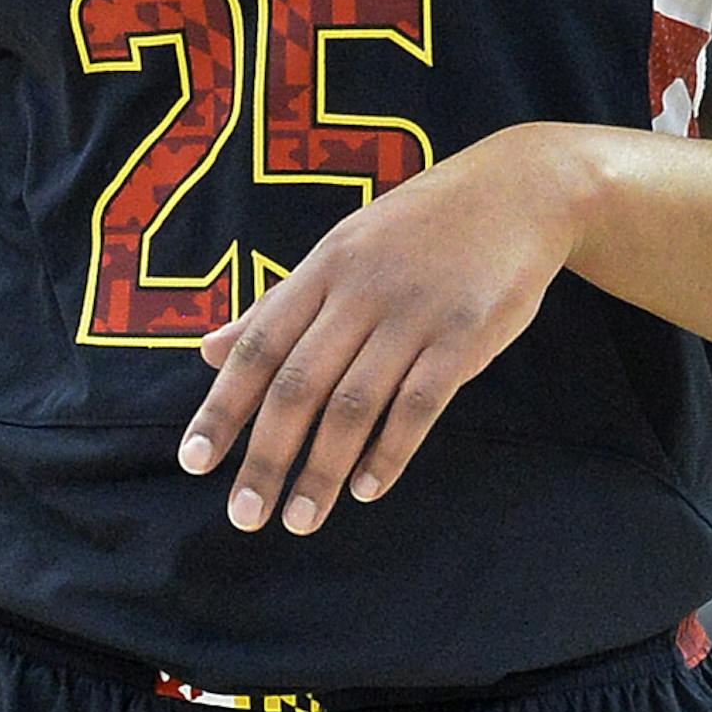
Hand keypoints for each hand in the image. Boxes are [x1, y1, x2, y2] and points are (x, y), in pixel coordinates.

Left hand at [178, 124, 588, 534]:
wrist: (517, 192)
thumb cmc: (417, 228)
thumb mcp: (340, 249)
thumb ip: (277, 305)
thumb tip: (208, 352)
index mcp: (322, 268)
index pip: (259, 345)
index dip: (224, 406)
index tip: (194, 461)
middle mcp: (361, 290)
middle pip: (300, 384)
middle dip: (267, 455)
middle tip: (244, 516)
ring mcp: (414, 313)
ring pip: (355, 403)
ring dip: (323, 469)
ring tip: (300, 519)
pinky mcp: (466, 335)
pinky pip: (421, 404)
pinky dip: (390, 451)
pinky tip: (367, 488)